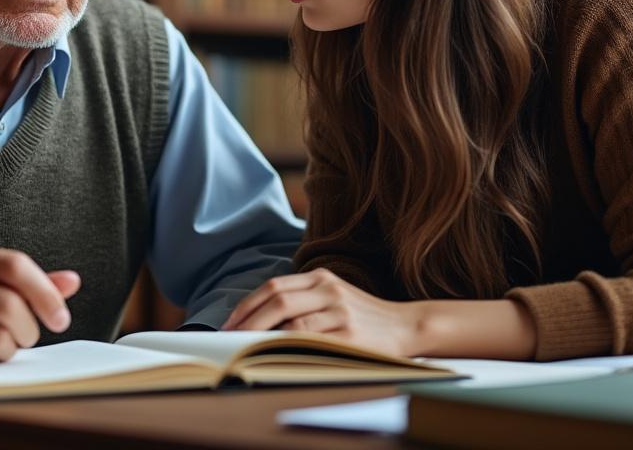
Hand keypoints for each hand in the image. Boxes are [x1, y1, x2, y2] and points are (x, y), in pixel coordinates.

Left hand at [222, 269, 421, 357]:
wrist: (405, 325)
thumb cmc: (361, 314)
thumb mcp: (332, 294)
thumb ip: (301, 298)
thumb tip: (255, 319)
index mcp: (321, 277)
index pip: (274, 286)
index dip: (247, 306)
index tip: (228, 323)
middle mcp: (330, 290)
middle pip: (278, 301)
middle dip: (248, 321)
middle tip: (230, 338)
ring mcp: (340, 312)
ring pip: (292, 323)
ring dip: (264, 337)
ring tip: (248, 349)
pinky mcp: (350, 335)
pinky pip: (311, 342)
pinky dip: (289, 348)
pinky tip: (276, 355)